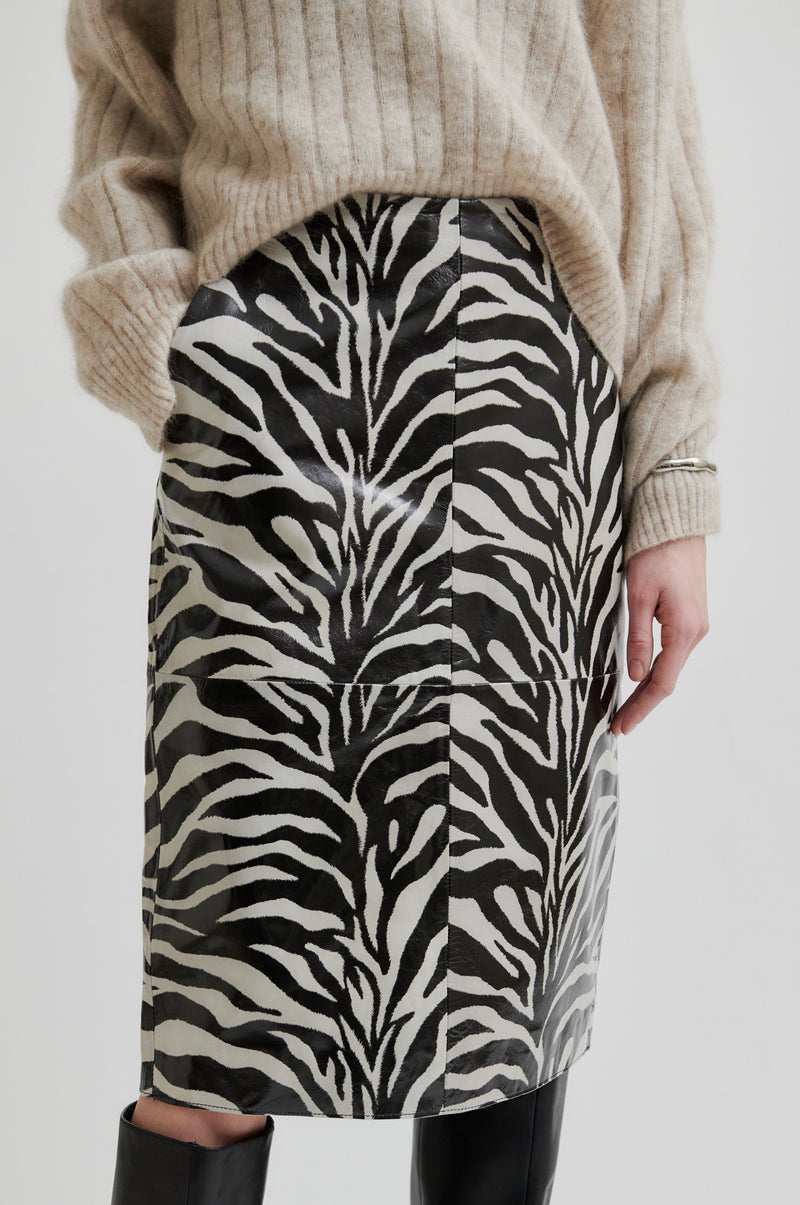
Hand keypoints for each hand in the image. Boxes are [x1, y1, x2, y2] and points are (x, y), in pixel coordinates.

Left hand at [609, 535, 709, 735]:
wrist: (678, 525)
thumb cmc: (656, 553)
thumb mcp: (639, 596)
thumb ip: (638, 638)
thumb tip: (635, 675)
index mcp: (683, 631)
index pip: (660, 684)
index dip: (640, 708)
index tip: (621, 726)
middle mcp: (695, 633)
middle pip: (667, 680)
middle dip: (642, 704)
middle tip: (619, 724)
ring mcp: (696, 626)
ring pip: (671, 668)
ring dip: (649, 689)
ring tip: (626, 707)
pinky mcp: (691, 618)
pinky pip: (673, 653)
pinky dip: (657, 670)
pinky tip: (642, 678)